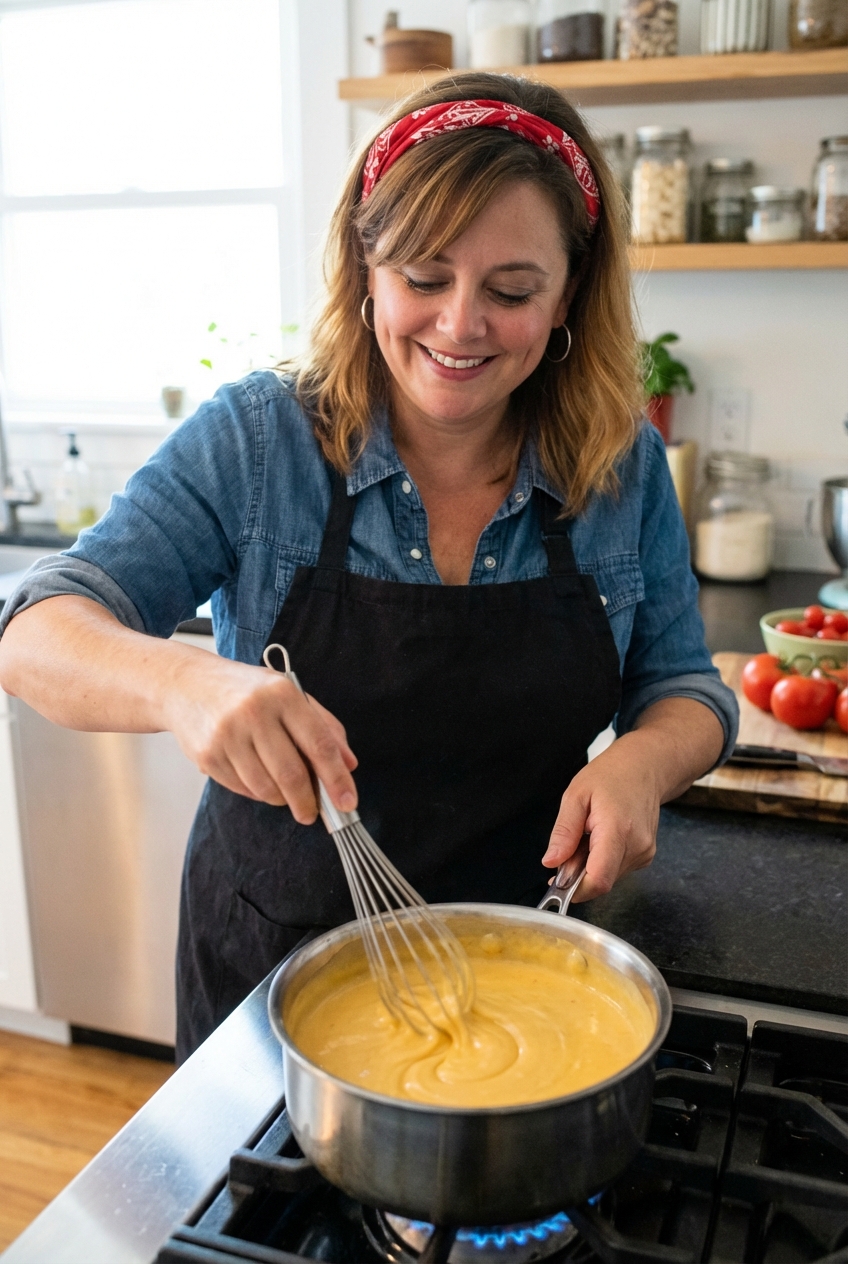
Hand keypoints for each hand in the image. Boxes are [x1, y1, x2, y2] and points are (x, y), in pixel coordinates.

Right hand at [164, 654, 357, 821]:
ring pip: (266, 787)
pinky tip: (258, 780)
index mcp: (282, 694)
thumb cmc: (245, 690)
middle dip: (307, 802)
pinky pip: (242, 788)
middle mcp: (254, 712)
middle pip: (291, 774)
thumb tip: (349, 764)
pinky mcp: (207, 754)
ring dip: (281, 799)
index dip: (337, 779)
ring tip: (284, 794)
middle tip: (313, 813)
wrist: (186, 683)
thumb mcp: (288, 694)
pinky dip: (257, 793)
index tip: (347, 803)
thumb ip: (324, 725)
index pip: (319, 744)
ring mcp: (227, 734)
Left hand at [541, 697, 724, 900]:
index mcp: (617, 830)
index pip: (598, 879)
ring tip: (588, 835)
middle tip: (570, 845)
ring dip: (590, 866)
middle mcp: (637, 846)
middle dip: (579, 873)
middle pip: (601, 881)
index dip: (575, 889)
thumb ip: (564, 832)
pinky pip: (617, 869)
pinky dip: (603, 861)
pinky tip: (601, 838)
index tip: (556, 882)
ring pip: (608, 877)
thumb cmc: (610, 775)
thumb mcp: (576, 795)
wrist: (645, 766)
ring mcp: (644, 853)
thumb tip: (551, 862)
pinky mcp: (646, 855)